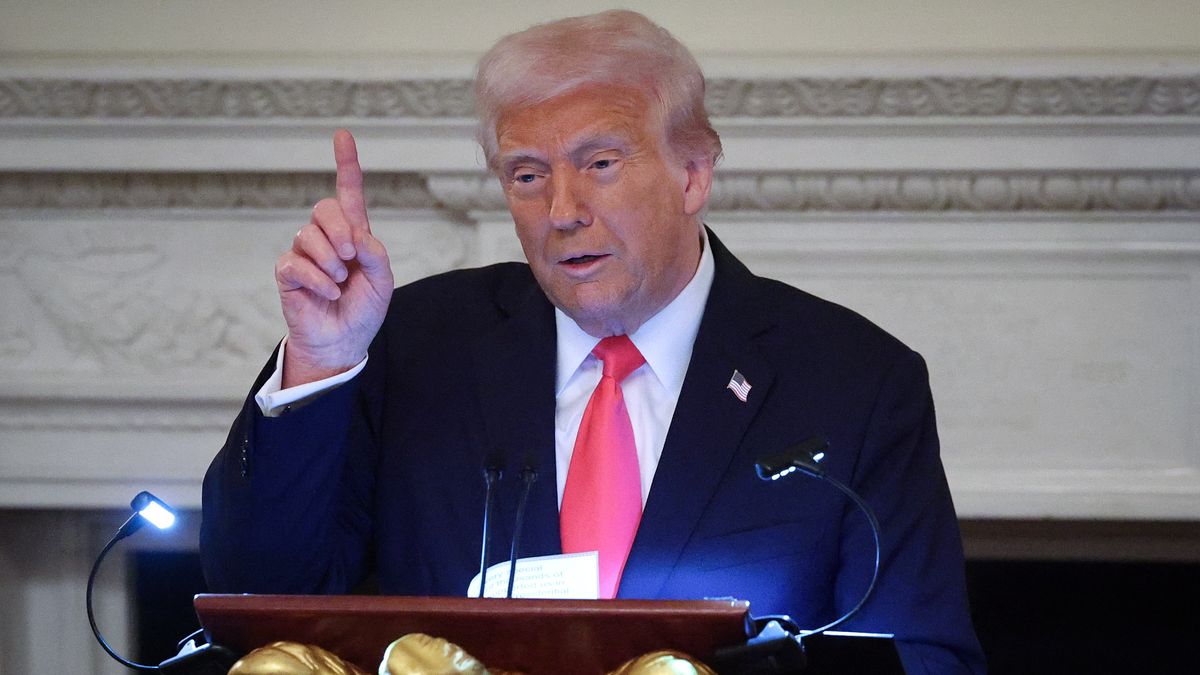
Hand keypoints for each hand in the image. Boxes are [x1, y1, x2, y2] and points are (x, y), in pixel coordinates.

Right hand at [275, 129, 393, 387]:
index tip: (343, 135)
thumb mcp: (382, 281)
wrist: (344, 340)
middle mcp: (327, 238)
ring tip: (340, 280)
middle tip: (352, 255)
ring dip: (330, 261)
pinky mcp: (288, 272)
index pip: (348, 193)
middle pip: (324, 208)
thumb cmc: (363, 309)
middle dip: (340, 229)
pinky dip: (317, 278)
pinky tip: (328, 291)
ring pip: (309, 235)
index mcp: (354, 234)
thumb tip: (357, 235)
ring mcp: (305, 253)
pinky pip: (295, 262)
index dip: (346, 164)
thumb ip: (375, 254)